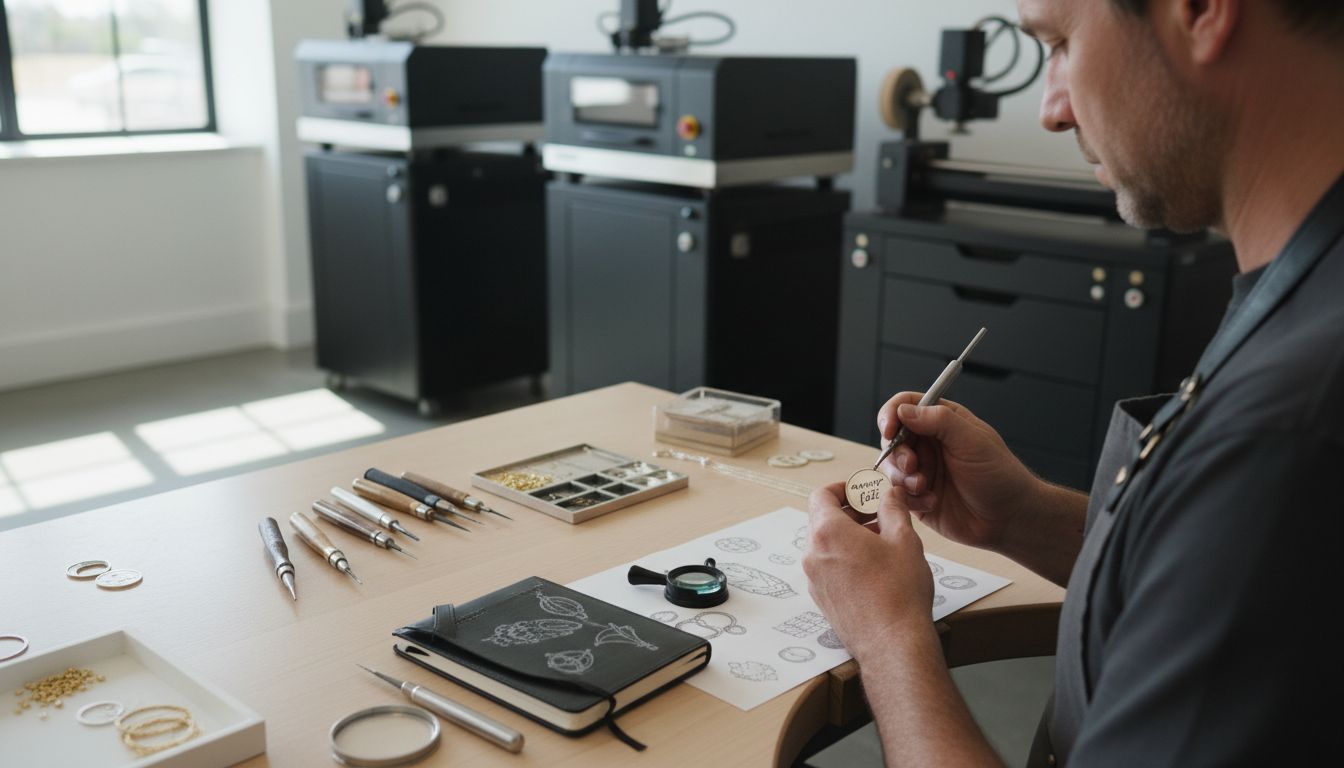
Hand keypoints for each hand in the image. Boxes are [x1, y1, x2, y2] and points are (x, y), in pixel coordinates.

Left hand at [804, 482, 933, 659]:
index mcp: (827, 533)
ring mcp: (814, 579)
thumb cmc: (899, 592)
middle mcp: (813, 555)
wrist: (893, 644)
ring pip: (827, 545)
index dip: (843, 488)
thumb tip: (888, 492)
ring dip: (851, 536)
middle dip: (852, 512)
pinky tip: (875, 567)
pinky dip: (846, 558)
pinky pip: (829, 567)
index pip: (821, 495)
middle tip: (881, 514)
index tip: (863, 491)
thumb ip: (892, 508)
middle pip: (824, 519)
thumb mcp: (903, 539)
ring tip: (883, 541)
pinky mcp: (822, 598)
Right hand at [875, 393, 1041, 551]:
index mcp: (943, 421)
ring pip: (891, 466)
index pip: (906, 405)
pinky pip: (898, 493)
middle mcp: (929, 443)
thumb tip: (903, 410)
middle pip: (891, 437)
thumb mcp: (972, 441)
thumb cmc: (1000, 475)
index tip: (890, 429)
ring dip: (903, 477)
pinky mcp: (918, 495)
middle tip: (912, 465)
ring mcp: (922, 469)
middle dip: (896, 452)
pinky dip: (910, 498)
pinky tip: (932, 502)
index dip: (891, 414)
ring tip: (924, 487)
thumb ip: (939, 421)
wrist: (1009, 518)